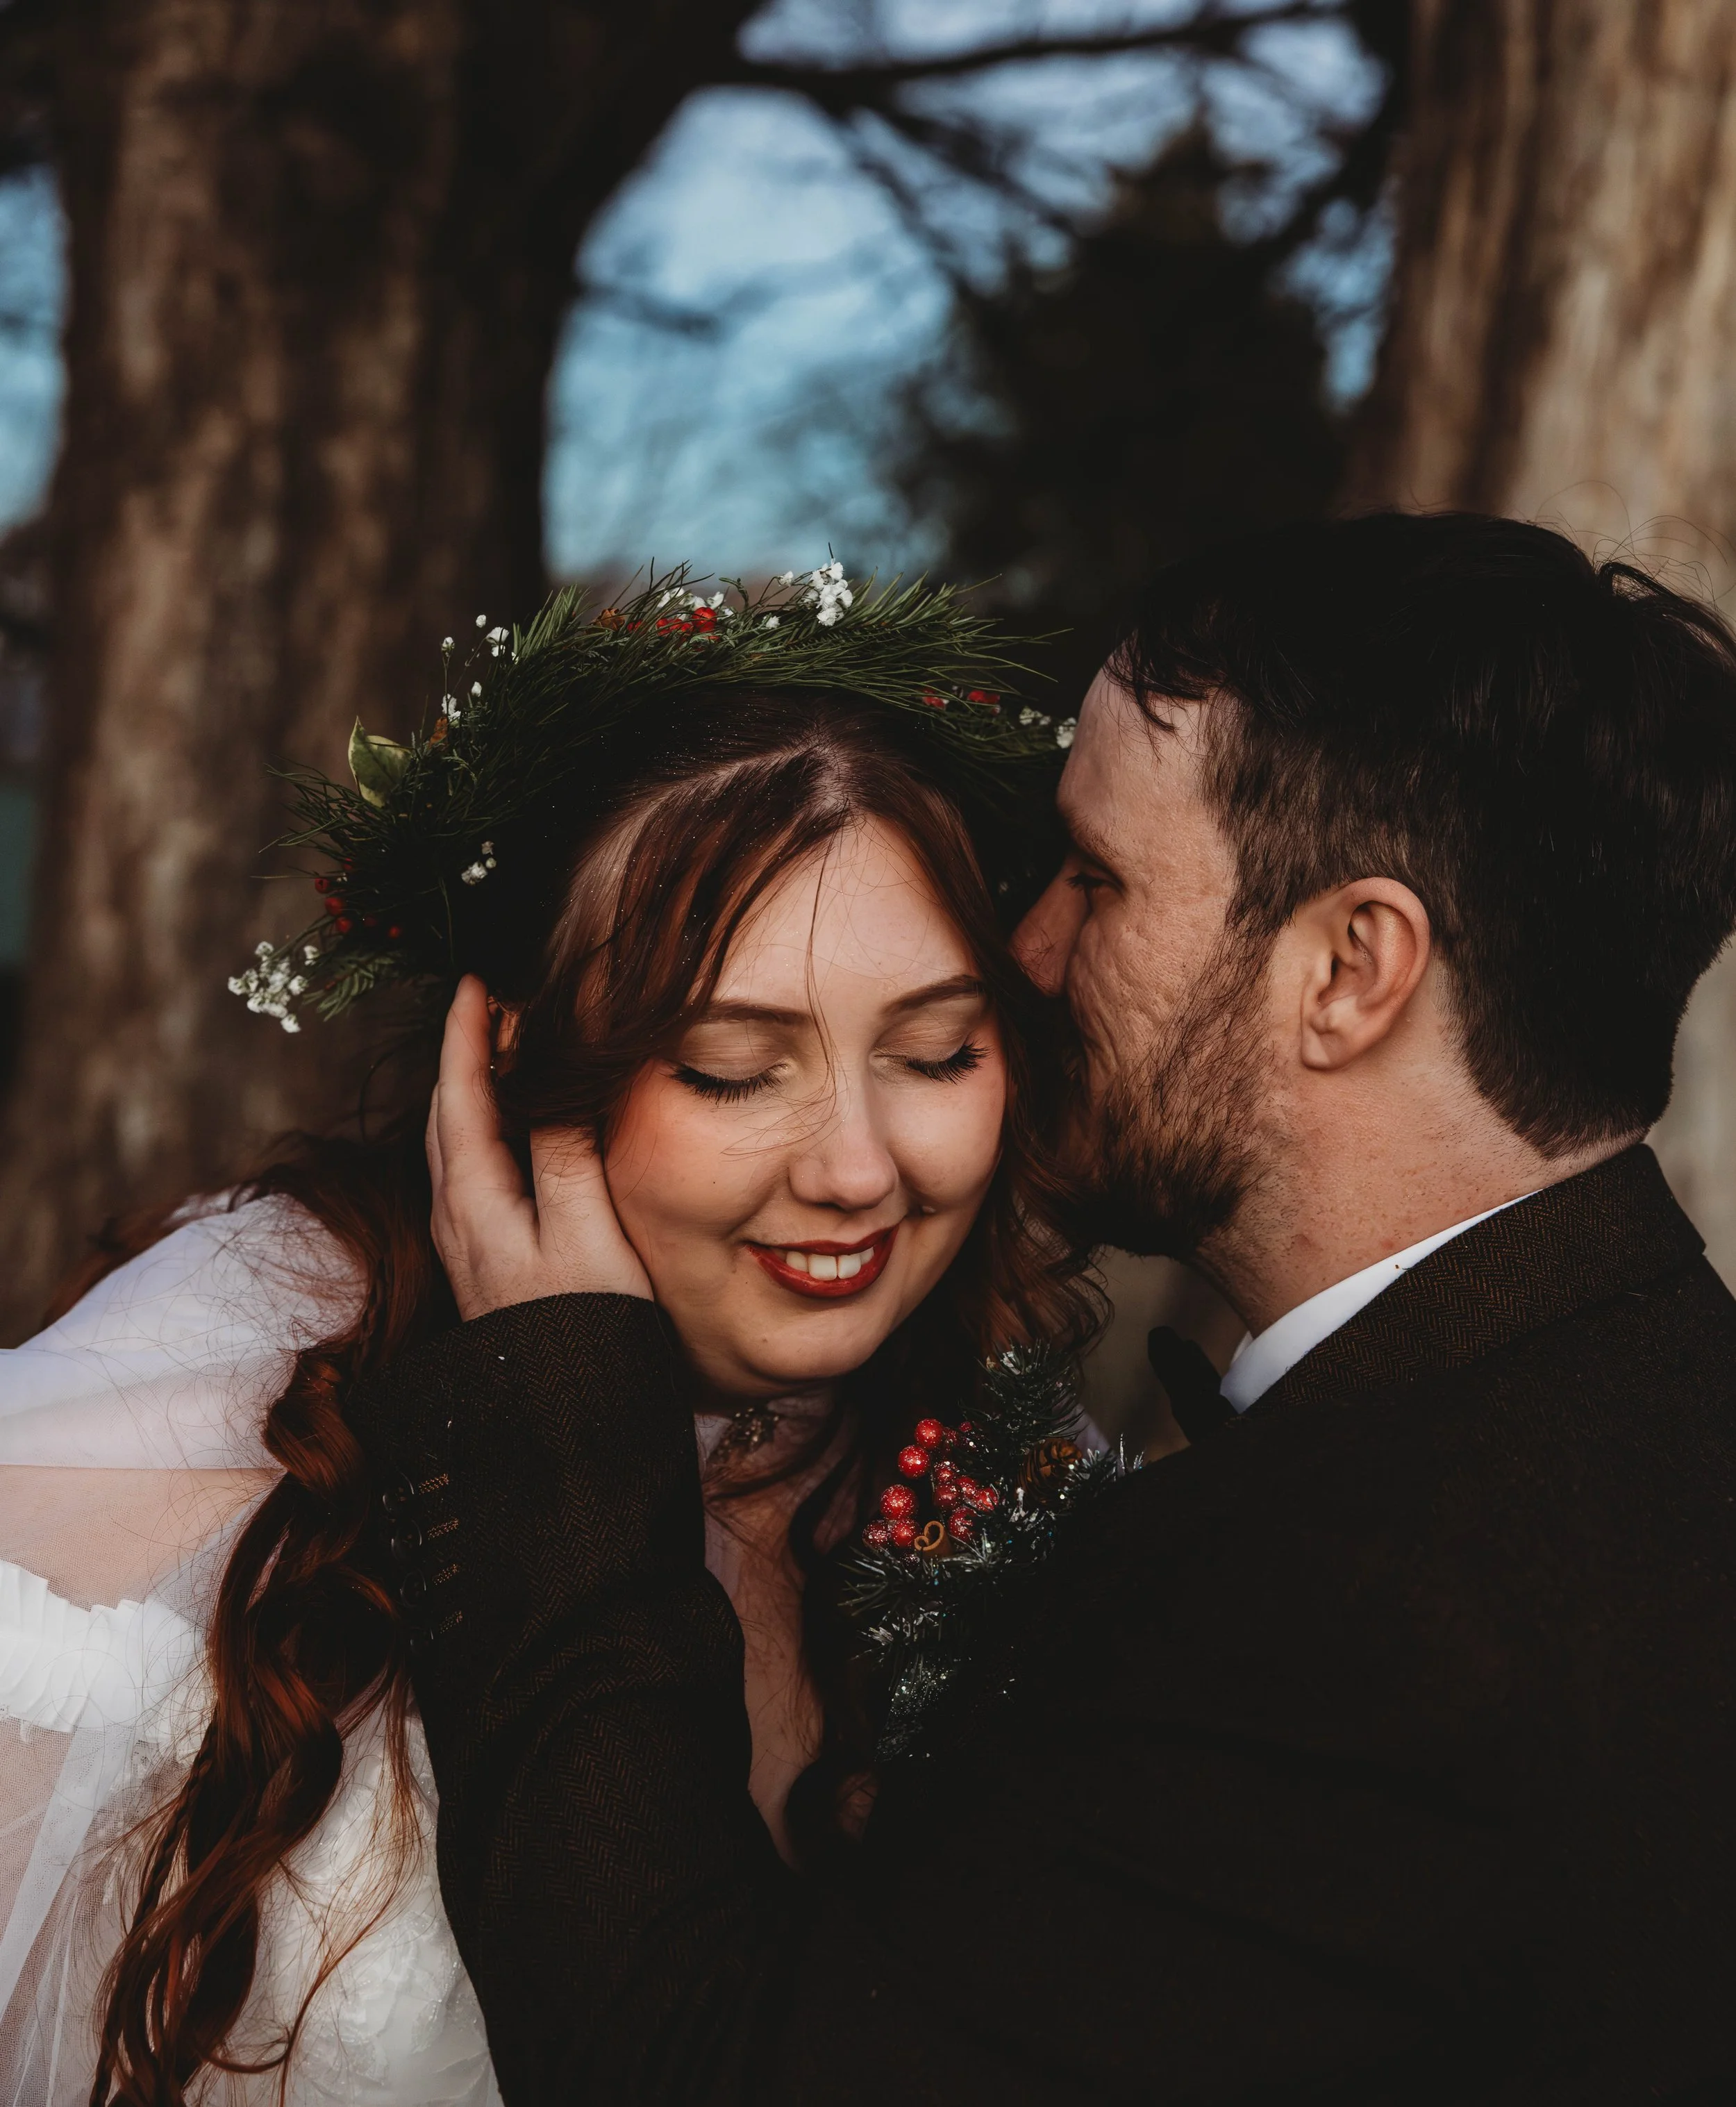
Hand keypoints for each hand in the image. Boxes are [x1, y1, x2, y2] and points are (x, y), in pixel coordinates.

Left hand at [426, 976, 652, 1318]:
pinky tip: (519, 1133)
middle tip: (501, 1007)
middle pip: (448, 1114)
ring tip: (510, 1055)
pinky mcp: (487, 1262)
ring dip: (477, 1092)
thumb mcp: (585, 1230)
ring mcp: (467, 1243)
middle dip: (469, 1055)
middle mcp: (457, 1217)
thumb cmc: (585, 1327)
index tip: (477, 982)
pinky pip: (474, 1173)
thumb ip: (565, 1150)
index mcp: (473, 1199)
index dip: (466, 1035)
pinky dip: (490, 1131)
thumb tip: (552, 1080)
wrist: (569, 1425)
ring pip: (457, 1144)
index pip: (459, 1095)